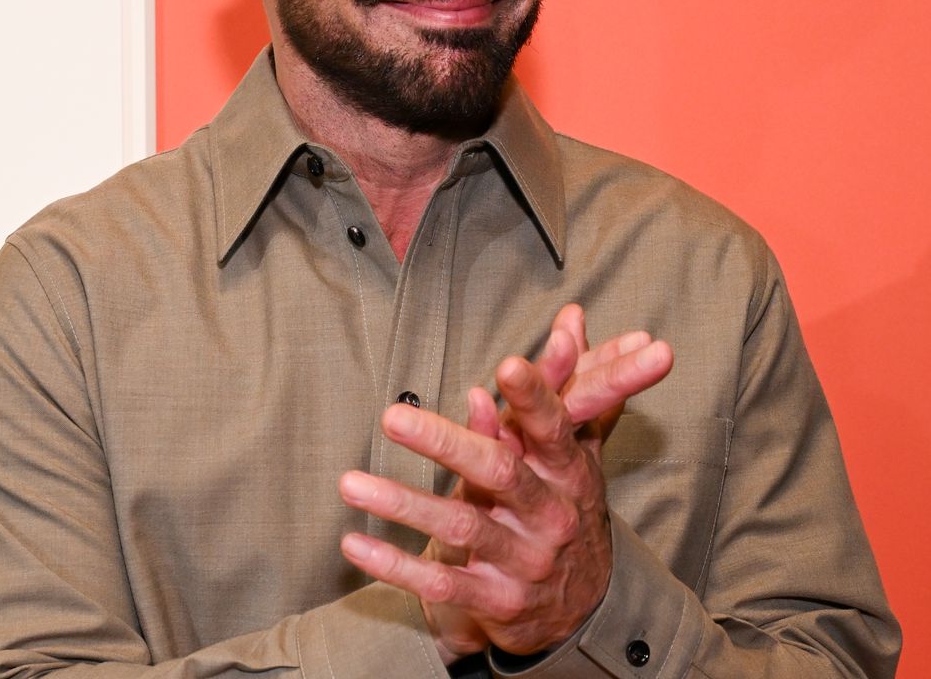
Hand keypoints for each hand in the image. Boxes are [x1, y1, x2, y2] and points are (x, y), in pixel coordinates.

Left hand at [338, 304, 672, 657]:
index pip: (552, 430)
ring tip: (350, 482)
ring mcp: (522, 562)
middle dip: (444, 443)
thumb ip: (567, 387)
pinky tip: (353, 543)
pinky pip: (440, 582)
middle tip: (391, 416)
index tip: (507, 366)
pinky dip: (395, 565)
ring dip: (403, 504)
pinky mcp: (494, 600)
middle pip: (498, 472)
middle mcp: (550, 516)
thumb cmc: (565, 509)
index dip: (532, 399)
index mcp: (570, 473)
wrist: (581, 609)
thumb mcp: (576, 452)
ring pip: (460, 526)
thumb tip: (568, 320)